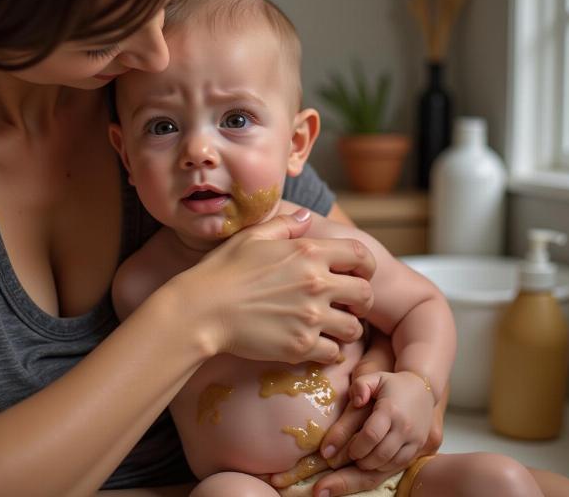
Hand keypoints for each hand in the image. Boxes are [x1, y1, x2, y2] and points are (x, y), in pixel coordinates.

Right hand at [172, 209, 374, 364]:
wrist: (202, 309)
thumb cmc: (224, 269)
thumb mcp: (253, 236)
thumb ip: (286, 224)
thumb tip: (306, 216)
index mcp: (309, 252)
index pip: (360, 255)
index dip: (366, 265)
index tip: (359, 274)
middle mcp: (317, 284)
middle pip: (365, 294)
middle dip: (362, 300)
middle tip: (349, 304)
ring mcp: (311, 317)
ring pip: (354, 328)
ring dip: (346, 327)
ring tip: (331, 326)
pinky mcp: (300, 346)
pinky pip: (334, 353)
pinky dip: (328, 350)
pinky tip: (315, 343)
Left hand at [343, 370, 434, 470]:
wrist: (421, 389)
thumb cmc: (392, 384)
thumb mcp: (374, 377)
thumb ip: (360, 385)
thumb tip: (356, 402)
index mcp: (390, 409)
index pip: (371, 435)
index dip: (357, 446)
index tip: (349, 449)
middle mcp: (404, 426)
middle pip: (380, 453)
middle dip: (363, 460)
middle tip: (354, 457)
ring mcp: (414, 437)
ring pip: (391, 462)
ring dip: (374, 466)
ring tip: (363, 460)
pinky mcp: (419, 445)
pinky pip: (401, 463)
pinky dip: (387, 466)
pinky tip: (377, 461)